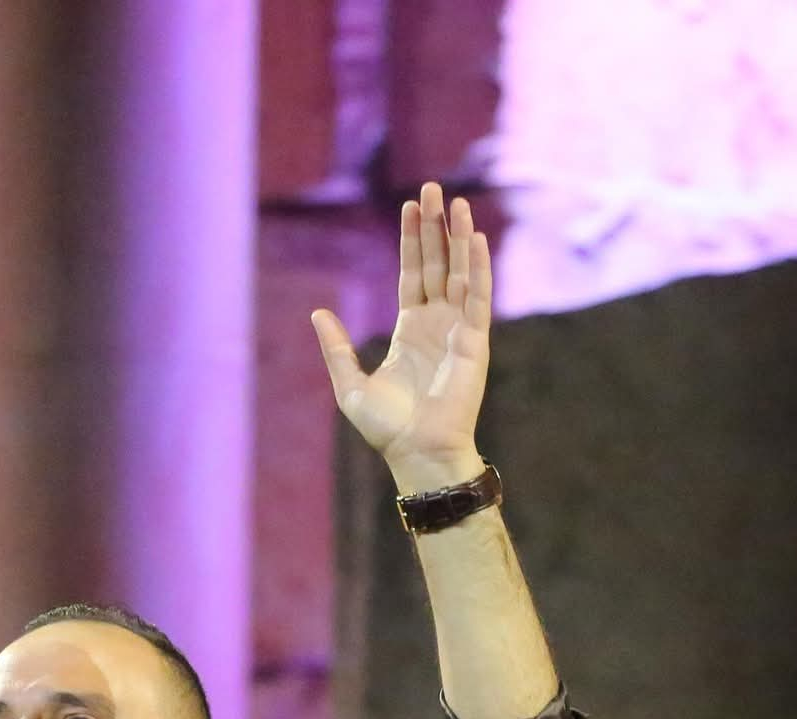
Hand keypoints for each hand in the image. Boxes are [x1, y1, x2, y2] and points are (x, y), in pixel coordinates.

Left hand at [311, 181, 490, 494]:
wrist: (417, 452)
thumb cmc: (388, 429)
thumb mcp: (350, 386)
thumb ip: (336, 348)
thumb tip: (317, 312)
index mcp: (410, 331)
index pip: (414, 274)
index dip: (412, 240)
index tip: (409, 205)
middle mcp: (437, 324)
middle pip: (438, 264)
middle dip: (434, 227)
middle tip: (432, 187)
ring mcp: (458, 330)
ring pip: (461, 272)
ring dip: (458, 237)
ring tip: (455, 201)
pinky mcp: (475, 342)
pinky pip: (479, 297)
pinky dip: (479, 267)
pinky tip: (475, 238)